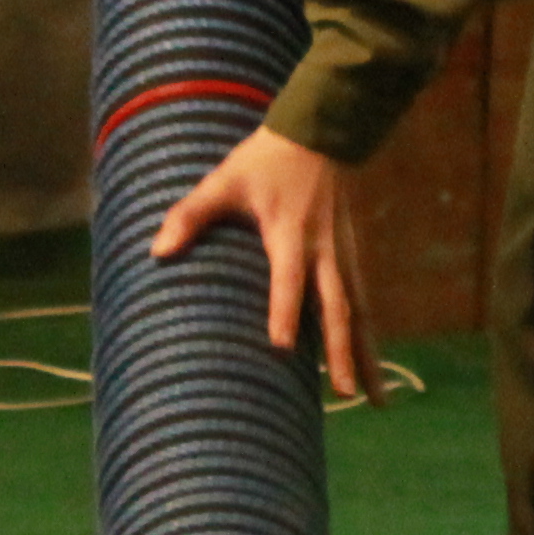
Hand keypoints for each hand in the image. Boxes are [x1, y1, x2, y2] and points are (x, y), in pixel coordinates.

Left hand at [147, 124, 377, 402]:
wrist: (320, 133)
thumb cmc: (264, 161)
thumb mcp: (223, 181)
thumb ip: (191, 215)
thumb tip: (157, 251)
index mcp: (289, 234)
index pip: (288, 280)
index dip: (285, 311)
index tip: (282, 348)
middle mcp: (323, 250)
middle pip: (337, 307)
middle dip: (341, 351)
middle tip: (344, 394)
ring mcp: (343, 255)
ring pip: (359, 311)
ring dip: (366, 355)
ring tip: (376, 401)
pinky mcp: (351, 256)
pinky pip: (362, 302)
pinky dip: (368, 336)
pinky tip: (372, 368)